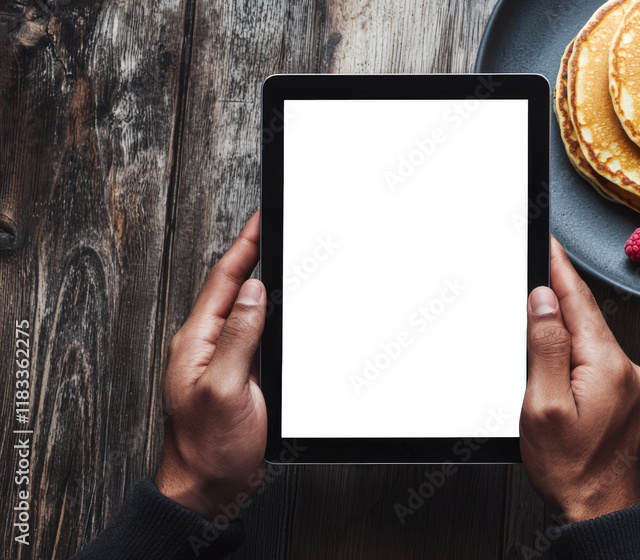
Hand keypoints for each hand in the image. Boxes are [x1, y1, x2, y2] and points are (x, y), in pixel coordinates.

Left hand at [156, 211, 267, 520]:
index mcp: (196, 341)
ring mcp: (222, 360)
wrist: (208, 487)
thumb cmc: (209, 447)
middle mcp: (206, 345)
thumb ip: (238, 338)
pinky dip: (268, 311)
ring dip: (261, 279)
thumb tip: (252, 292)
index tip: (261, 219)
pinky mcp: (239, 375)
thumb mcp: (225, 388)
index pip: (223, 281)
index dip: (244, 246)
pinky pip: (254, 333)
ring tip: (276, 253)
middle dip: (252, 253)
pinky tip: (279, 306)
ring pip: (244, 308)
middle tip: (272, 225)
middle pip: (232, 287)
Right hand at [520, 237, 639, 523]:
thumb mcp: (542, 407)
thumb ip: (546, 347)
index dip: (560, 268)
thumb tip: (545, 301)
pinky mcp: (632, 398)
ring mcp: (635, 385)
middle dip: (561, 293)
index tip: (548, 243)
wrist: (599, 511)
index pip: (580, 301)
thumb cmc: (570, 470)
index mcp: (608, 367)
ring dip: (569, 324)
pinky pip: (603, 358)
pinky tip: (563, 353)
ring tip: (541, 311)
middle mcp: (630, 371)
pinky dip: (582, 348)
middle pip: (589, 317)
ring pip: (595, 338)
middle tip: (537, 265)